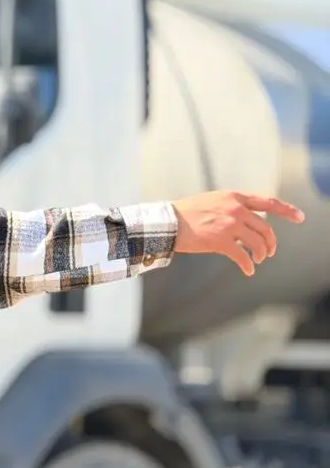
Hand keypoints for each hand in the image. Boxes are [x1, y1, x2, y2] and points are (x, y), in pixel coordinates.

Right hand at [173, 191, 303, 276]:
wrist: (168, 222)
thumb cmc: (187, 213)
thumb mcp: (214, 200)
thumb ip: (232, 206)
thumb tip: (250, 220)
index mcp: (234, 196)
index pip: (268, 202)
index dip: (287, 210)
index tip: (300, 217)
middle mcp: (235, 208)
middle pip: (265, 228)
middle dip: (271, 243)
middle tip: (269, 252)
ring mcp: (228, 224)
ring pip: (257, 243)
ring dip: (261, 254)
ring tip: (258, 260)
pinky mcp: (220, 241)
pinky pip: (242, 256)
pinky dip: (248, 265)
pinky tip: (248, 270)